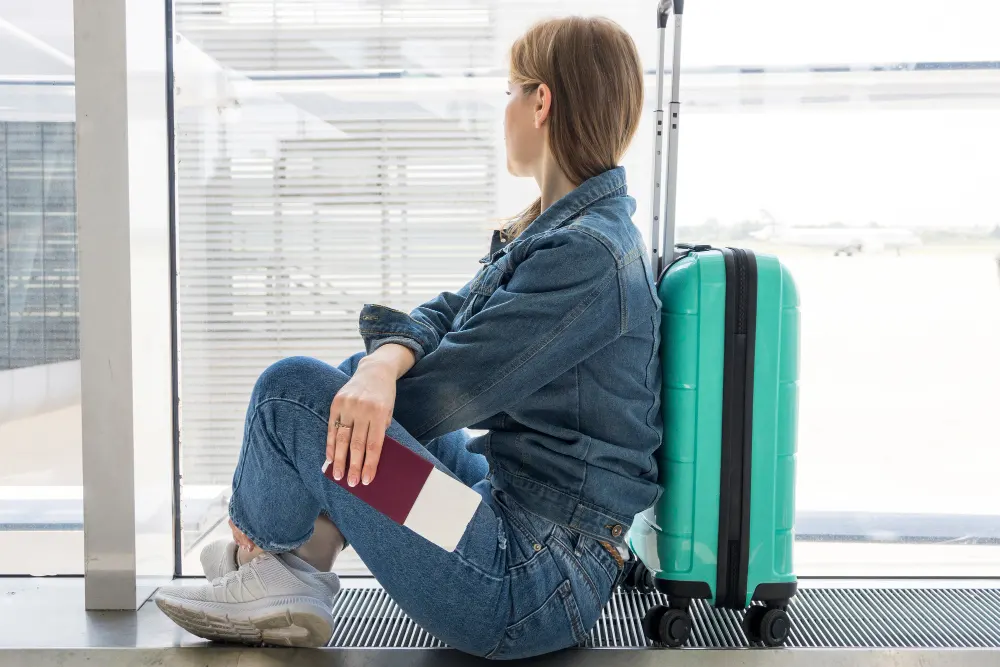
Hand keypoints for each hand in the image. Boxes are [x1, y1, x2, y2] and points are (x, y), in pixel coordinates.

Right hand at [327, 357, 397, 486]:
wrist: (375, 370)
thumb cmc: (384, 397)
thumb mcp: (388, 412)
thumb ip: (379, 431)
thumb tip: (367, 459)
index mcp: (379, 412)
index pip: (373, 444)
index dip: (369, 464)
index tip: (366, 480)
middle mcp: (362, 409)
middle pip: (356, 444)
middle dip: (353, 466)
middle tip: (351, 484)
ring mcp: (348, 405)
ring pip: (342, 438)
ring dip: (339, 460)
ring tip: (338, 476)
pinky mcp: (336, 402)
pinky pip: (332, 428)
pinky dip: (331, 445)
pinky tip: (330, 459)